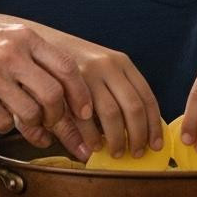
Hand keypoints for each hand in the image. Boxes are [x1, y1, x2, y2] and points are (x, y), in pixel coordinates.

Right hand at [0, 11, 93, 148]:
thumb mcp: (6, 34)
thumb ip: (33, 54)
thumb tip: (65, 87)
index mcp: (25, 37)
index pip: (67, 68)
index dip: (81, 94)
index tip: (85, 112)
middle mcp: (12, 54)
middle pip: (53, 95)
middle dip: (63, 121)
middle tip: (67, 134)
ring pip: (30, 113)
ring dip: (38, 131)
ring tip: (39, 136)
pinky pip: (2, 121)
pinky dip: (9, 127)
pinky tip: (6, 123)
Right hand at [35, 26, 161, 159]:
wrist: (41, 42)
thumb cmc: (75, 60)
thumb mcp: (102, 67)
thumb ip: (119, 89)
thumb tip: (142, 127)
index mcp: (122, 62)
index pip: (147, 97)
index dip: (153, 125)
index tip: (155, 144)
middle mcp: (109, 65)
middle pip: (133, 108)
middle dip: (137, 136)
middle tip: (136, 153)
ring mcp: (89, 73)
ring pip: (112, 115)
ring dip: (116, 139)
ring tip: (115, 153)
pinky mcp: (68, 83)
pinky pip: (85, 118)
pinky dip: (91, 137)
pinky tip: (93, 146)